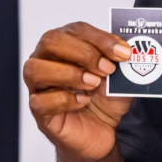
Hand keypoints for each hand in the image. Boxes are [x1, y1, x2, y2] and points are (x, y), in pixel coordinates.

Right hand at [23, 21, 134, 161]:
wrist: (102, 132)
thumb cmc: (104, 99)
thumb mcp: (120, 77)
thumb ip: (122, 62)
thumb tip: (126, 48)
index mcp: (67, 45)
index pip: (76, 30)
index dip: (100, 38)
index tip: (122, 52)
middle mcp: (47, 61)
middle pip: (49, 41)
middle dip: (83, 53)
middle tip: (106, 68)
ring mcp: (39, 86)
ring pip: (35, 68)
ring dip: (69, 74)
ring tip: (93, 84)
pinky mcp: (39, 111)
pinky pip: (39, 101)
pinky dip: (64, 100)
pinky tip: (82, 102)